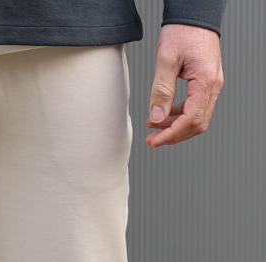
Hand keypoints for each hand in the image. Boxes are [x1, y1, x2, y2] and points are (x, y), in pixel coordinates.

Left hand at [146, 24, 223, 147]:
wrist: (194, 15)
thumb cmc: (183, 31)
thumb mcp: (166, 60)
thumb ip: (161, 91)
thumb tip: (156, 118)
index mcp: (205, 82)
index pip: (190, 120)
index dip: (171, 135)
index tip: (153, 141)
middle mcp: (213, 86)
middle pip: (197, 124)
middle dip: (174, 135)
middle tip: (152, 138)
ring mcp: (212, 85)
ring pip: (197, 118)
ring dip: (176, 126)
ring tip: (155, 124)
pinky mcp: (207, 83)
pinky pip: (196, 107)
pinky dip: (180, 115)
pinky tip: (165, 113)